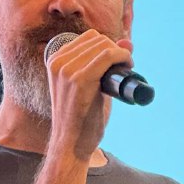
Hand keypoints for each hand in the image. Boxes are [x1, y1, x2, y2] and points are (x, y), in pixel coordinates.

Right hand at [45, 29, 132, 159]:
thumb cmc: (81, 118)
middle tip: (125, 67)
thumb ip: (104, 62)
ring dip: (121, 54)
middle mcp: (58, 62)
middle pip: (97, 39)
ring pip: (103, 46)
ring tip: (126, 69)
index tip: (117, 61)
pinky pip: (107, 56)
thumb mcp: (89, 85)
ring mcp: (66, 70)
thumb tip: (128, 41)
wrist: (71, 145)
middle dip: (115, 50)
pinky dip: (123, 58)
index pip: (88, 38)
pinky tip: (128, 67)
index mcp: (54, 61)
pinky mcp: (79, 79)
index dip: (108, 46)